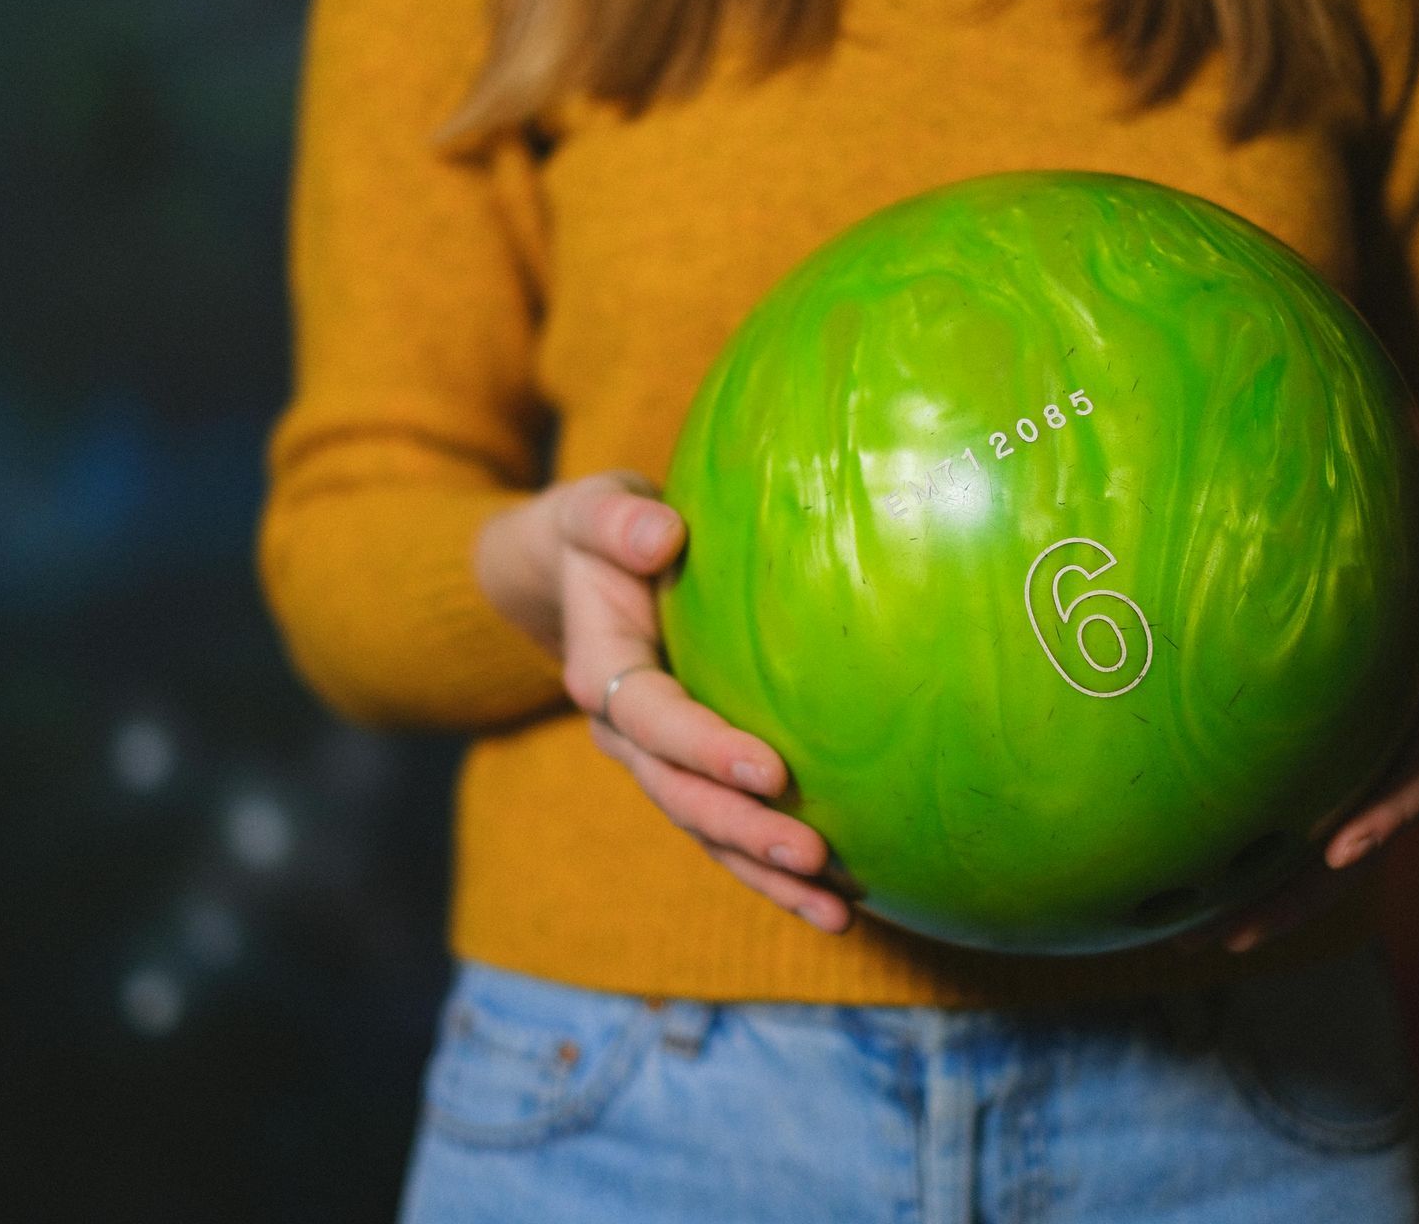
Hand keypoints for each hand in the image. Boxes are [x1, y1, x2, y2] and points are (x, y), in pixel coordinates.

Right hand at [475, 471, 850, 933]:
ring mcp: (655, 763)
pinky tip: (838, 905)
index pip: (653, 720)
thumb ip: (616, 520)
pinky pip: (729, 832)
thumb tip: (661, 534)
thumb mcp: (596, 508)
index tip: (770, 769)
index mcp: (601, 672)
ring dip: (766, 874)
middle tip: (812, 853)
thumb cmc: (604, 532)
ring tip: (834, 909)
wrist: (580, 572)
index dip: (705, 749)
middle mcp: (623, 732)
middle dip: (744, 830)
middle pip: (680, 796)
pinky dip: (775, 873)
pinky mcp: (690, 775)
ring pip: (707, 832)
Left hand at [1194, 494, 1418, 954]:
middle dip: (1298, 896)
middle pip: (1355, 850)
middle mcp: (1403, 764)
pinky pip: (1286, 840)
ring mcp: (1362, 783)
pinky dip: (1242, 873)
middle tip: (1236, 931)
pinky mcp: (1323, 785)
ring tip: (1192, 943)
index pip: (1417, 772)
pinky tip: (1178, 903)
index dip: (1384, 813)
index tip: (1340, 846)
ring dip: (1261, 906)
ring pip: (1317, 865)